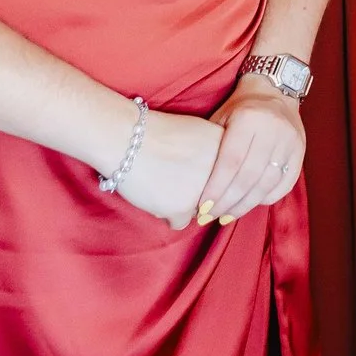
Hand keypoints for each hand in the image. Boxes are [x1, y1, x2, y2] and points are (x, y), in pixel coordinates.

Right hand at [112, 107, 223, 230]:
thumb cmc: (157, 133)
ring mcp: (205, 191)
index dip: (202, 173)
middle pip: (213, 196)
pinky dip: (165, 213)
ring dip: (180, 203)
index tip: (184, 163)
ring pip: (197, 211)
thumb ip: (214, 155)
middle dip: (194, 190)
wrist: (125, 137)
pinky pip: (179, 222)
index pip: (224, 178)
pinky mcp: (183, 207)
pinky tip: (154, 193)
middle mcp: (224, 173)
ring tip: (161, 181)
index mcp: (230, 152)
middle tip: (172, 173)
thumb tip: (221, 178)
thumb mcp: (199, 133)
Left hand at [195, 76, 306, 225]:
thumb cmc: (239, 108)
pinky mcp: (301, 150)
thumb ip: (212, 148)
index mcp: (249, 118)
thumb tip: (191, 187)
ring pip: (268, 183)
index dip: (216, 188)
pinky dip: (267, 198)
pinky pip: (285, 183)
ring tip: (227, 216)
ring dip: (246, 204)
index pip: (231, 161)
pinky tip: (251, 204)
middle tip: (211, 217)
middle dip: (228, 202)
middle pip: (249, 176)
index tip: (202, 208)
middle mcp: (273, 129)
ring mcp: (291, 140)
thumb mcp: (221, 118)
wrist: (275, 92)